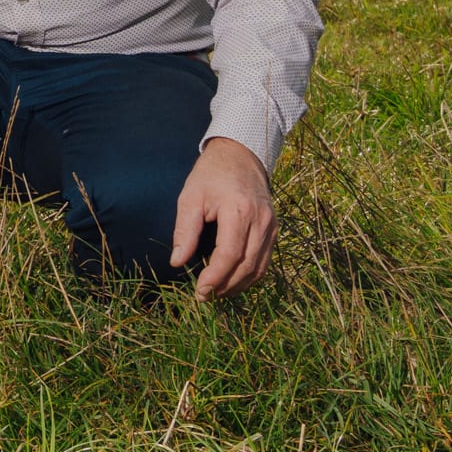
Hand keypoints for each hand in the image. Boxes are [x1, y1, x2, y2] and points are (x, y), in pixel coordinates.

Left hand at [170, 136, 274, 299]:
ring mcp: (271, 225)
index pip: (230, 254)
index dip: (215, 277)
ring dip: (238, 285)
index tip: (199, 291)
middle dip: (225, 286)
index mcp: (239, 211)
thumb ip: (184, 231)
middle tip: (205, 297)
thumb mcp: (190, 197)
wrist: (240, 155)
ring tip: (216, 293)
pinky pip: (265, 260)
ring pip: (259, 267)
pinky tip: (232, 281)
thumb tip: (177, 262)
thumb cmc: (210, 175)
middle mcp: (261, 220)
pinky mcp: (274, 229)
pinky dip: (250, 275)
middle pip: (247, 266)